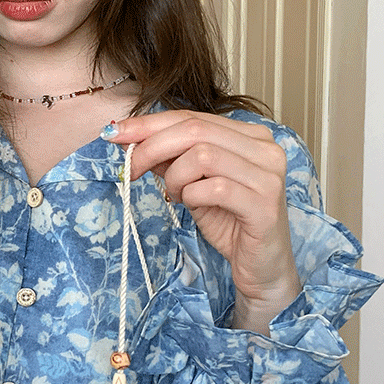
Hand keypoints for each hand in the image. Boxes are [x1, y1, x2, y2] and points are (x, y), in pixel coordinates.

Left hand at [108, 110, 301, 333]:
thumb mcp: (194, 184)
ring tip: (175, 195)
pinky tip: (192, 205)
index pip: (193, 116)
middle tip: (130, 169)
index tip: (115, 133)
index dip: (150, 123)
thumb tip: (131, 139)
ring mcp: (268, 175)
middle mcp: (265, 148)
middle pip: (195, 130)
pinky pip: (213, 188)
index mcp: (251, 135)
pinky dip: (191, 195)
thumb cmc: (232, 223)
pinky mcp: (264, 205)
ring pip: (202, 155)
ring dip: (175, 177)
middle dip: (152, 147)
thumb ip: (172, 159)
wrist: (261, 267)